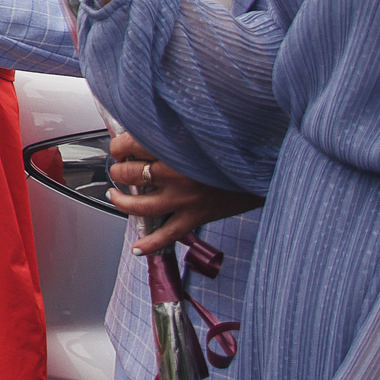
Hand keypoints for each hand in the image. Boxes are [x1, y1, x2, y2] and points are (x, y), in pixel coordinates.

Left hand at [109, 131, 265, 253]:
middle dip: (118, 172)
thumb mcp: (201, 133)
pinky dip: (149, 244)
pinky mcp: (195, 216)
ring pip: (139, 205)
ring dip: (122, 203)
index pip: (131, 143)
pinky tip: (138, 247)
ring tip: (116, 197)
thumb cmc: (231, 150)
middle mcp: (176, 171)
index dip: (118, 146)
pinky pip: (166, 235)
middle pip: (130, 174)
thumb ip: (175, 133)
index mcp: (176, 145)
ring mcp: (184, 197)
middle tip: (119, 169)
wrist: (263, 170)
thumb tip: (147, 132)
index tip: (119, 148)